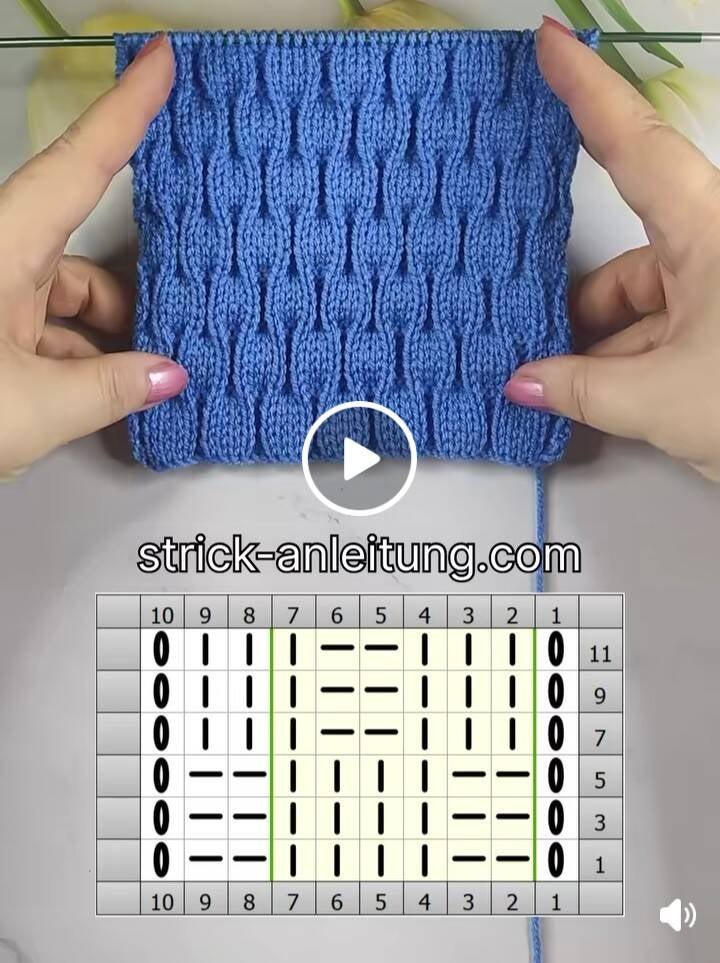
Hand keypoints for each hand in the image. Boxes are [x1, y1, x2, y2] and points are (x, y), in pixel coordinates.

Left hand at [0, 35, 185, 476]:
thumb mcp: (33, 409)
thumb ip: (111, 390)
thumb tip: (168, 376)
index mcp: (2, 251)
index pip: (77, 167)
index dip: (124, 112)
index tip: (158, 60)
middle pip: (80, 258)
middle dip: (129, 299)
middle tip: (173, 336)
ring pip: (65, 300)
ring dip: (104, 341)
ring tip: (136, 387)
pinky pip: (44, 327)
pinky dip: (77, 358)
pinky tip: (101, 394)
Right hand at [505, 20, 719, 481]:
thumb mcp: (662, 400)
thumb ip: (580, 389)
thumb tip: (524, 385)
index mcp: (710, 234)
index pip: (635, 147)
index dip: (588, 92)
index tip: (551, 45)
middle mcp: (718, 250)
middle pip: (629, 260)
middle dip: (580, 309)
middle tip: (533, 350)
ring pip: (646, 305)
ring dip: (603, 349)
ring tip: (566, 392)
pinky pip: (666, 331)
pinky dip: (631, 363)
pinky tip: (601, 398)